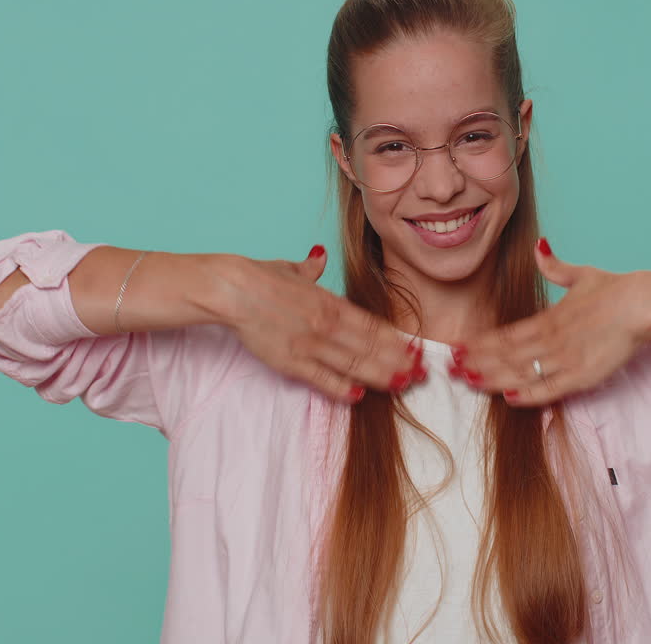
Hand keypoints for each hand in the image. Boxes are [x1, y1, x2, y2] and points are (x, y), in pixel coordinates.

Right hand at [209, 245, 425, 402]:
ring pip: (353, 364)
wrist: (232, 289)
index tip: (414, 350)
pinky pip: (321, 378)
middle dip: (398, 362)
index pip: (372, 325)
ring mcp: (310, 344)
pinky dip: (341, 388)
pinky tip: (358, 395)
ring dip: (380, 376)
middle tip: (419, 374)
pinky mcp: (290, 361)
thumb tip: (319, 255)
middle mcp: (327, 324)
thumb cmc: (260, 278)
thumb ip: (311, 268)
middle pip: (370, 347)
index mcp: (330, 302)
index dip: (396, 340)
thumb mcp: (292, 269)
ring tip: (401, 385)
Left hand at [451, 238, 650, 406]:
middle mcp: (551, 339)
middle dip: (477, 362)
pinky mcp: (583, 376)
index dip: (480, 343)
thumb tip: (539, 246)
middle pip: (506, 355)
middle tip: (451, 369)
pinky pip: (550, 388)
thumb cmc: (615, 290)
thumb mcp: (581, 274)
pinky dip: (529, 394)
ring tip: (469, 382)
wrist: (643, 304)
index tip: (458, 349)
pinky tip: (509, 398)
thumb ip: (555, 266)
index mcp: (548, 317)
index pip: (505, 334)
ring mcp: (565, 359)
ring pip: (522, 372)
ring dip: (494, 378)